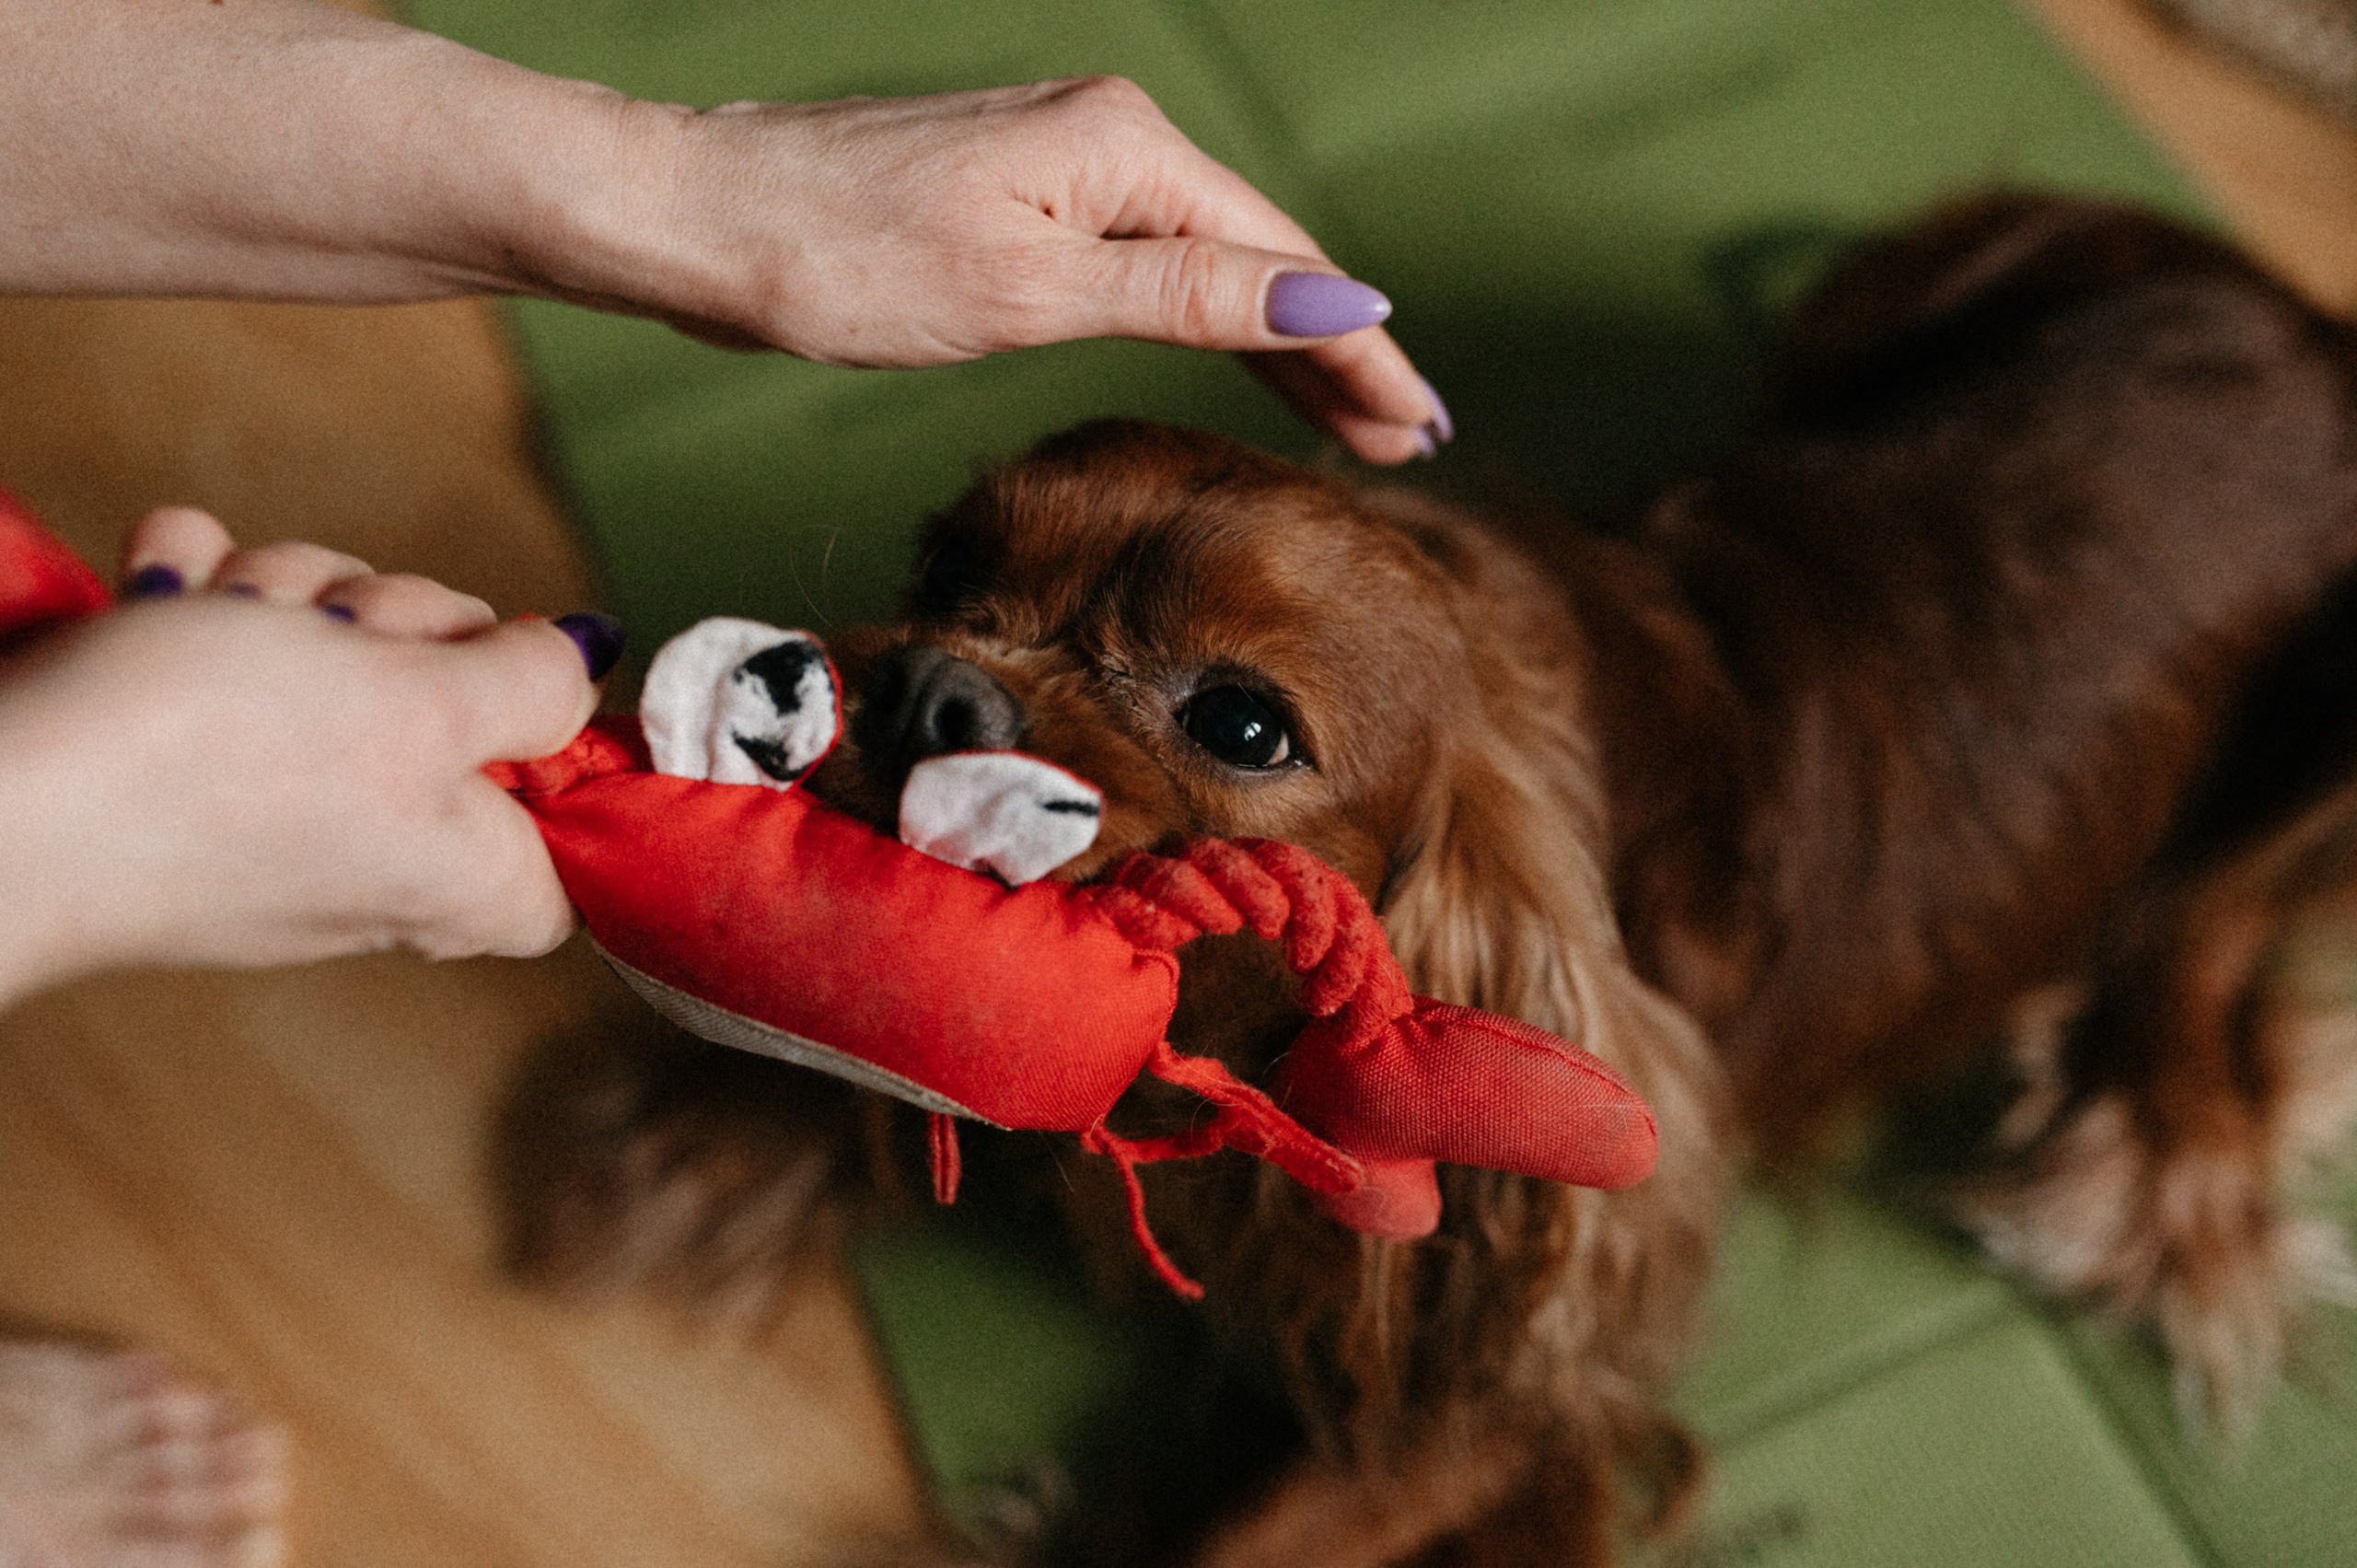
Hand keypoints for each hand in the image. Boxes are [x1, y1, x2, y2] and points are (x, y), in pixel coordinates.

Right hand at [0, 509, 602, 1004]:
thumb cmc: (211, 766)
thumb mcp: (422, 706)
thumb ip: (529, 687)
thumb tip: (584, 662)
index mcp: (470, 873)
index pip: (573, 818)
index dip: (549, 726)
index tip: (503, 677)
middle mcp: (386, 844)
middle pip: (454, 689)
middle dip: (386, 619)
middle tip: (334, 644)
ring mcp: (281, 793)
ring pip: (336, 639)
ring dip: (281, 594)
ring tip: (224, 627)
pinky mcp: (186, 743)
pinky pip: (229, 626)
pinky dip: (195, 590)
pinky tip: (164, 595)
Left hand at [588, 79, 1444, 462]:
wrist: (700, 220)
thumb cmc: (844, 258)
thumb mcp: (1031, 291)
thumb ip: (1189, 297)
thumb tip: (1333, 299)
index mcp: (1128, 150)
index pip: (1286, 265)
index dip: (1360, 352)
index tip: (1418, 426)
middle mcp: (1111, 140)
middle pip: (1261, 260)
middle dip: (1336, 355)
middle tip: (1404, 445)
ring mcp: (1066, 164)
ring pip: (1210, 265)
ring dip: (1280, 345)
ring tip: (1346, 421)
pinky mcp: (1023, 198)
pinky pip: (1151, 265)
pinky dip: (1206, 322)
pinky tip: (1236, 357)